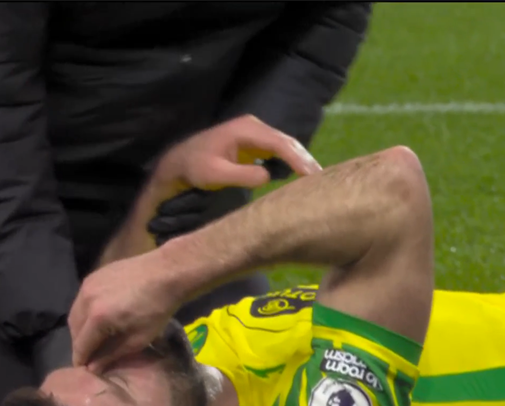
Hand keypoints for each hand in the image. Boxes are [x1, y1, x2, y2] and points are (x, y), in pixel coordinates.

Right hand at [68, 250, 182, 371]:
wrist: (166, 272)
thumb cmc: (157, 308)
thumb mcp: (138, 339)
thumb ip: (111, 354)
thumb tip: (92, 368)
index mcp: (98, 317)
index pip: (80, 345)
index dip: (81, 361)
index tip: (84, 372)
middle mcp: (86, 300)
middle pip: (74, 330)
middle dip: (80, 345)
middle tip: (91, 355)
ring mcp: (88, 285)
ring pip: (75, 314)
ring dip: (81, 328)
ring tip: (94, 337)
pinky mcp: (92, 276)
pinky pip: (81, 300)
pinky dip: (85, 312)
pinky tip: (98, 317)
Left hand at [147, 114, 321, 204]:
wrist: (181, 162)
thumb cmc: (196, 168)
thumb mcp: (215, 175)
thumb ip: (243, 175)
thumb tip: (269, 176)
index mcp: (246, 129)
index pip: (279, 143)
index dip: (297, 159)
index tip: (311, 176)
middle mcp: (254, 126)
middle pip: (287, 142)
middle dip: (305, 160)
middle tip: (322, 181)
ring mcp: (256, 132)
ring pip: (286, 145)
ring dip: (301, 161)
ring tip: (316, 180)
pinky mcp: (256, 142)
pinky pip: (280, 150)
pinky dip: (292, 161)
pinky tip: (302, 176)